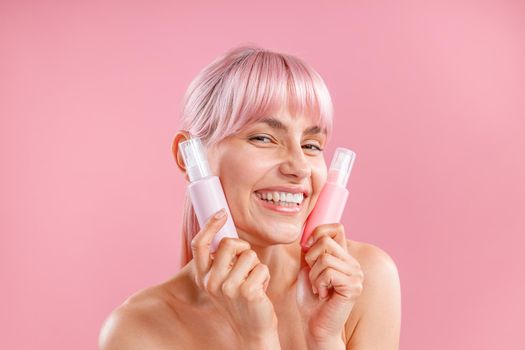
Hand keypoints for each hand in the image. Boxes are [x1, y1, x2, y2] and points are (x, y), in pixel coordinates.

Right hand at [191, 208, 279, 348]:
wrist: (253, 329)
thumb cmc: (241, 300)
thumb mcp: (224, 280)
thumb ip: (222, 260)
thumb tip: (226, 233)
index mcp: (203, 277)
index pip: (200, 245)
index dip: (209, 225)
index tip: (222, 213)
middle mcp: (212, 282)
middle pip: (229, 244)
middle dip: (243, 249)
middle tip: (246, 265)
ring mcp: (228, 288)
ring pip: (249, 255)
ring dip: (256, 266)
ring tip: (253, 282)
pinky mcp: (247, 291)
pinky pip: (262, 267)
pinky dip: (265, 276)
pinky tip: (260, 291)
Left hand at [296, 223, 363, 345]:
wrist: (315, 325)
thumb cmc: (311, 299)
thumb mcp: (307, 269)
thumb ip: (310, 250)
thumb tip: (308, 233)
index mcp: (343, 256)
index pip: (336, 227)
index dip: (317, 233)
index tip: (307, 250)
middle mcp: (352, 263)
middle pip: (325, 241)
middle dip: (310, 259)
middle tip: (314, 277)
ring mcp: (356, 274)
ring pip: (324, 258)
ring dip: (314, 275)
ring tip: (319, 288)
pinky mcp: (354, 286)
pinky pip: (328, 272)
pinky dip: (319, 284)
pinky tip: (324, 295)